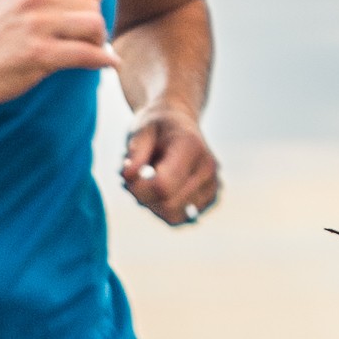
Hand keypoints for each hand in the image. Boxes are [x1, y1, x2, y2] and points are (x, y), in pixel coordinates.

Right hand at [0, 0, 116, 109]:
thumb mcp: (13, 1)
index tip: (84, 15)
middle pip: (94, 3)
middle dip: (95, 23)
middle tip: (86, 40)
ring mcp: (36, 26)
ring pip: (95, 25)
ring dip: (99, 41)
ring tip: (90, 50)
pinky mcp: (39, 54)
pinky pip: (88, 54)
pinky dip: (105, 60)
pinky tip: (109, 64)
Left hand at [121, 107, 219, 225]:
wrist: (178, 122)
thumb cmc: (156, 127)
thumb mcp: (140, 131)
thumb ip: (135, 153)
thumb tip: (129, 176)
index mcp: (190, 147)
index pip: (163, 186)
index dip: (139, 189)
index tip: (126, 177)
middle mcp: (207, 167)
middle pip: (169, 205)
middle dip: (143, 198)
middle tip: (132, 181)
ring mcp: (213, 184)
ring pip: (174, 216)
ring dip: (153, 205)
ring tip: (146, 183)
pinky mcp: (210, 197)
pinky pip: (180, 217)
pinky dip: (164, 208)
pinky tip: (159, 190)